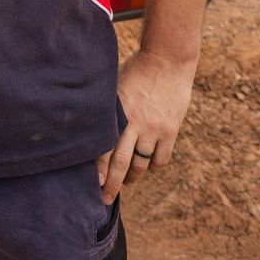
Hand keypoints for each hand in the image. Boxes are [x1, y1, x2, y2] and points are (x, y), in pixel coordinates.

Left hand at [97, 48, 195, 204]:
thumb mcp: (115, 83)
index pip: (105, 146)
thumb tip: (89, 119)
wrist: (168, 59)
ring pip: (142, 164)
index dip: (99, 168)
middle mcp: (136, 123)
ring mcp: (155, 128)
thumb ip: (107, 105)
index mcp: (118, 111)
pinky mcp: (171, 130)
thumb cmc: (136, 68)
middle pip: (123, 163)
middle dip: (113, 184)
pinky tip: (146, 163)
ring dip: (133, 176)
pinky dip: (152, 164)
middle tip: (105, 199)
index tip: (93, 184)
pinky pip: (161, 158)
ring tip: (126, 181)